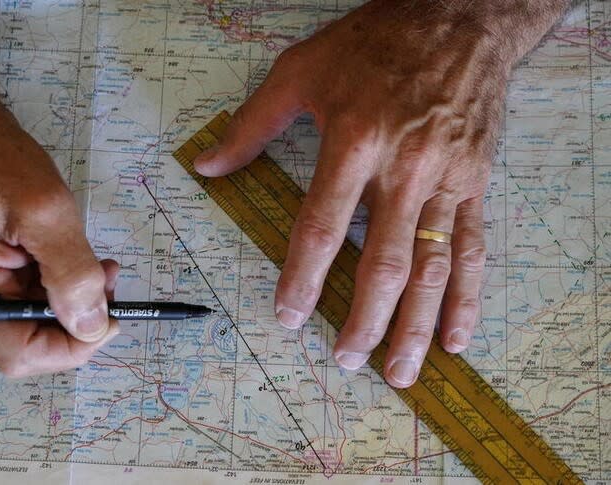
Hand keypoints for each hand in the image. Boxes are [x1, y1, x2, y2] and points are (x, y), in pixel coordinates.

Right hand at [0, 108, 118, 377]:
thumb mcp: (46, 210)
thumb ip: (72, 273)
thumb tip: (92, 327)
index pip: (22, 354)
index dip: (74, 347)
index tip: (112, 319)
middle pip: (26, 342)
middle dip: (75, 317)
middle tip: (107, 276)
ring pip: (26, 324)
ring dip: (65, 300)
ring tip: (90, 260)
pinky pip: (15, 305)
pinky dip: (48, 289)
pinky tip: (62, 259)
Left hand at [195, 1, 565, 386]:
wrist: (459, 15)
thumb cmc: (376, 42)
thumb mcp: (302, 71)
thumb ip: (251, 125)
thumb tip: (207, 164)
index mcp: (354, 142)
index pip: (323, 227)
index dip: (302, 277)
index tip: (288, 315)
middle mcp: (404, 169)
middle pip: (382, 262)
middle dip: (363, 319)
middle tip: (347, 359)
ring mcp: (446, 180)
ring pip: (432, 266)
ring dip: (416, 325)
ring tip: (401, 370)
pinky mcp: (475, 182)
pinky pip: (474, 247)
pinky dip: (468, 295)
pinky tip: (458, 334)